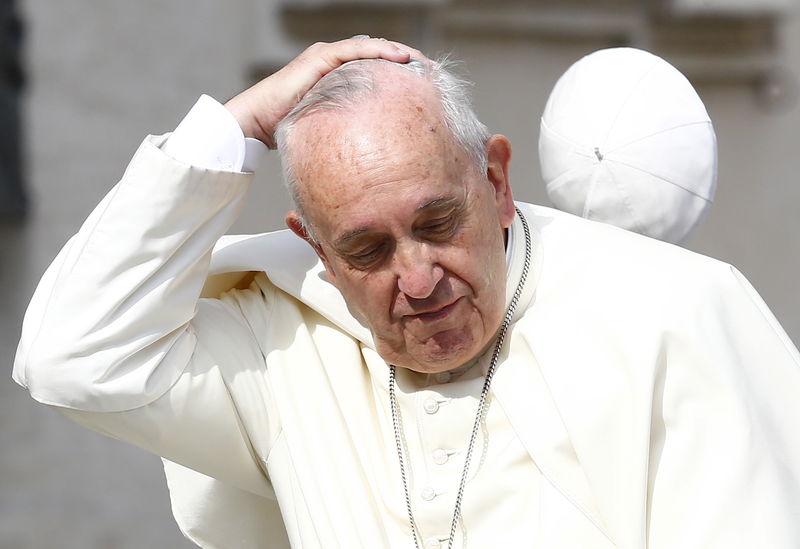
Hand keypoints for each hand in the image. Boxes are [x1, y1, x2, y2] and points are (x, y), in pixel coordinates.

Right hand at [225, 37, 416, 146]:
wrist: (258, 123)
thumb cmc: (290, 131)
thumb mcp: (331, 131)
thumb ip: (351, 133)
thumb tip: (377, 157)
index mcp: (340, 77)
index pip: (377, 68)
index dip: (402, 72)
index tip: (427, 83)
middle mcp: (335, 62)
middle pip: (379, 54)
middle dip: (408, 60)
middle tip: (433, 70)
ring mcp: (327, 56)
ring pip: (372, 47)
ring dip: (399, 51)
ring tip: (422, 60)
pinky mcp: (320, 57)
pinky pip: (356, 49)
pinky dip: (379, 50)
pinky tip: (400, 56)